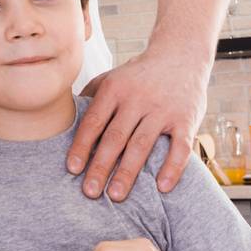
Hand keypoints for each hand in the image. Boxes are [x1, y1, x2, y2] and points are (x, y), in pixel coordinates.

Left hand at [68, 49, 208, 200]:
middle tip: (90, 192)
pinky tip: (162, 188)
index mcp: (115, 89)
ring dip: (128, 172)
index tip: (72, 169)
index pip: (94, 121)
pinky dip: (172, 168)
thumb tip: (64, 118)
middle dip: (101, 166)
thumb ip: (90, 97)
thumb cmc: (139, 74)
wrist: (181, 54)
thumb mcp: (112, 77)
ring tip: (115, 195)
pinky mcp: (187, 119)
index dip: (82, 146)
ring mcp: (163, 110)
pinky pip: (180, 147)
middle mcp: (138, 99)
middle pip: (115, 137)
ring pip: (142, 145)